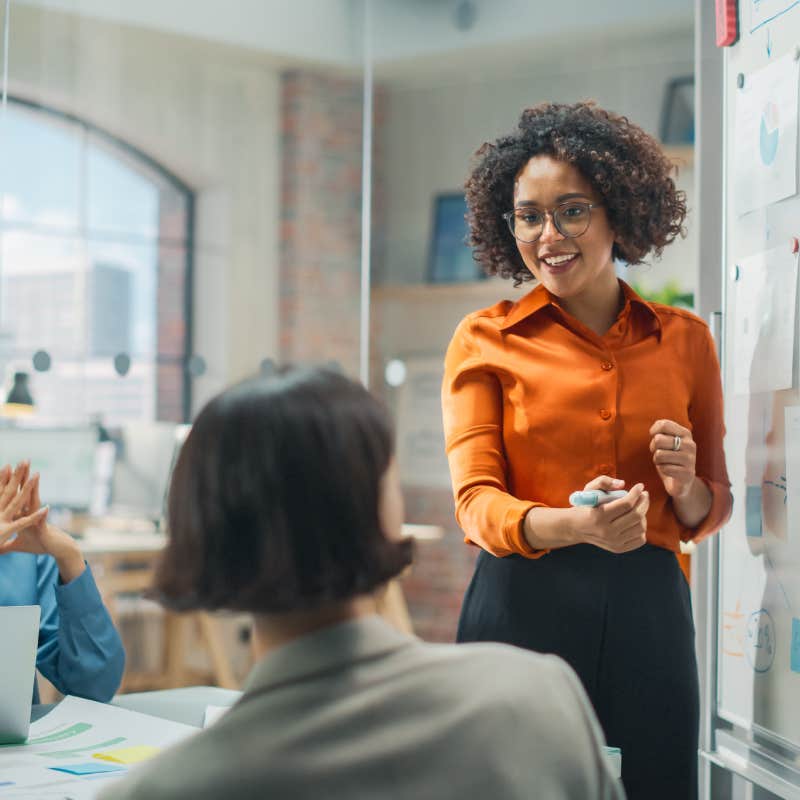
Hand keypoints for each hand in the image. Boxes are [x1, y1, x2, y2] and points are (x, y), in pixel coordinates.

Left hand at [0, 462, 84, 582]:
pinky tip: (46, 508)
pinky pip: (42, 521)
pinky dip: (43, 515)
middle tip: (22, 463)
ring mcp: (37, 519)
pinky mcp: (43, 529)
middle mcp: (30, 513)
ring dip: (34, 489)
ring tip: (35, 475)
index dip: (8, 485)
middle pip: (24, 493)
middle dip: (22, 478)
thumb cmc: (39, 545)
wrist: (58, 549)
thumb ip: (6, 544)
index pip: (14, 497)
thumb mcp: (18, 545)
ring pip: (35, 501)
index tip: (5, 471)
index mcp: (22, 515)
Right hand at [571, 475, 648, 553]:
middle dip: (644, 502)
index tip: (640, 486)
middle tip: (644, 495)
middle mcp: (607, 532)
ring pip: (640, 527)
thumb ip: (603, 481)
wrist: (575, 528)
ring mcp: (613, 542)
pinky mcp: (618, 549)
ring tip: (639, 507)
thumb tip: (622, 484)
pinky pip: (640, 539)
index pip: (626, 504)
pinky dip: (642, 528)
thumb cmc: (585, 506)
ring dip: (643, 514)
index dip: (636, 493)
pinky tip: (636, 520)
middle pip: (636, 516)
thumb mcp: (588, 490)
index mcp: (598, 516)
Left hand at [649, 419, 695, 498]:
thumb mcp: (667, 441)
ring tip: (664, 462)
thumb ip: (661, 432)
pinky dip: (662, 470)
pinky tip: (669, 471)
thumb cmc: (670, 458)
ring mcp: (690, 459)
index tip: (654, 437)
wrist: (682, 481)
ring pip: (659, 454)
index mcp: (685, 433)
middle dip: (653, 448)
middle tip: (659, 453)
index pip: (664, 424)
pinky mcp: (687, 473)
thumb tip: (654, 432)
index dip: (654, 431)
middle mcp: (690, 444)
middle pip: (658, 439)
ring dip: (657, 460)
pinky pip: (664, 468)